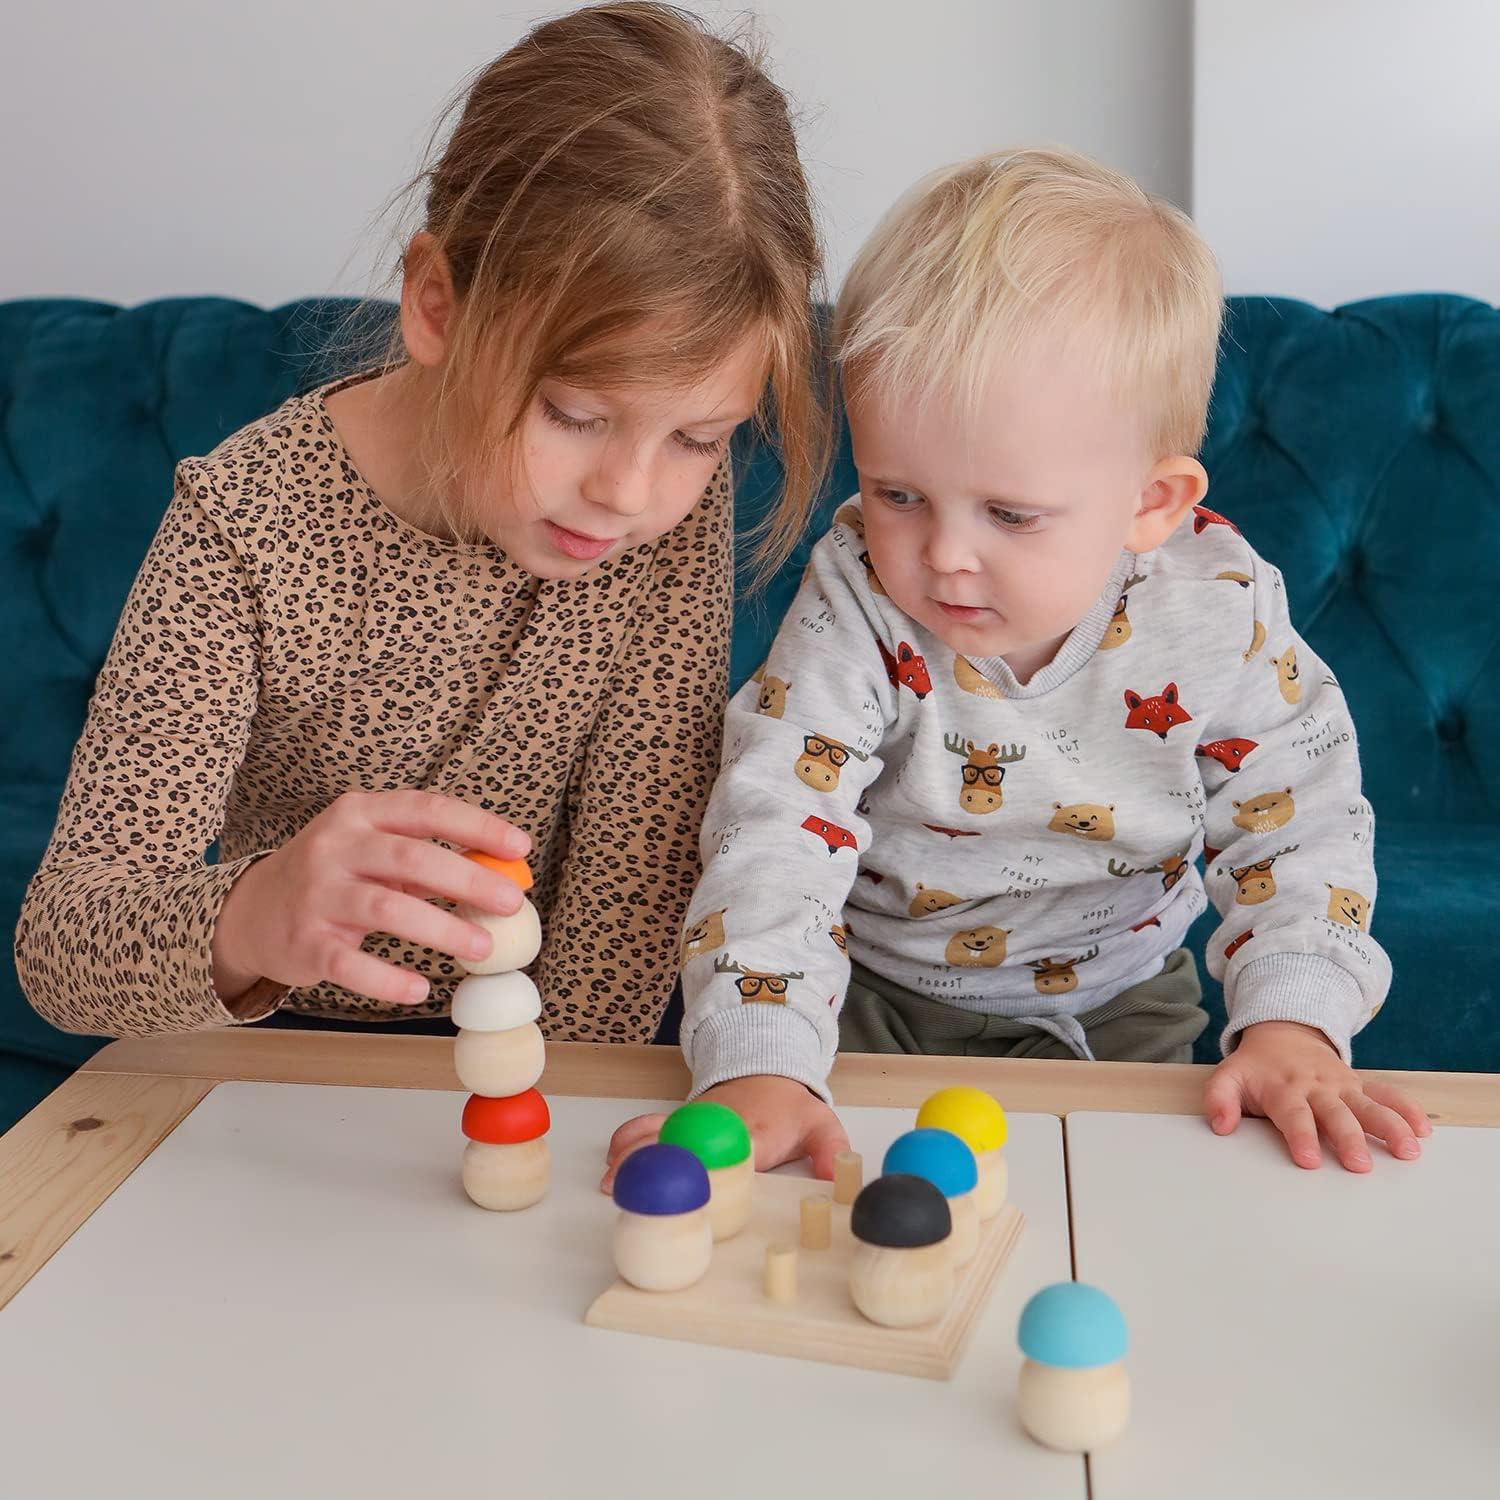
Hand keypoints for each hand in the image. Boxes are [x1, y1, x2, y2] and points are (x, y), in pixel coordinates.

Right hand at [211, 790, 530, 1005]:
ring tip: (482, 948)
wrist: (252, 912)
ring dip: (442, 929)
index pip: (427, 809)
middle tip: (512, 903)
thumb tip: (499, 875)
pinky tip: (421, 988)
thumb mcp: (372, 851)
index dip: (477, 826)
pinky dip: (388, 978)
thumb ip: (426, 858)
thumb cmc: (334, 877)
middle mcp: (335, 846)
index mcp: (361, 813)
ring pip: (387, 908)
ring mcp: (317, 893)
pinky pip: (351, 963)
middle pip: (412, 857)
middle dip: (469, 880)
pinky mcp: (304, 941)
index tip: (520, 847)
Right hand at [600, 1074, 850, 1193]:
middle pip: (685, 1145)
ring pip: (659, 1135)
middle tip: (635, 1193)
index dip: (715, 1170)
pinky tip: (610, 1162)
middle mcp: (716, 1126)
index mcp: (753, 1132)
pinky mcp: (678, 1121)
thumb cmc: (790, 1107)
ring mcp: (693, 1121)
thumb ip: (831, 1150)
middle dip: (660, 1167)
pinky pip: (649, 1126)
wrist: (765, 1066)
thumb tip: (836, 1176)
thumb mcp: (821, 1123)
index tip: (698, 1191)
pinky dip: (628, 1141)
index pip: (733, 1152)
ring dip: (635, 1157)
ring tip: (610, 1184)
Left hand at [1204, 1020, 1431, 1170]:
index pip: (1293, 1115)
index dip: (1301, 1136)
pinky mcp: (1360, 1085)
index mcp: (1285, 1089)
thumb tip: (1220, 1125)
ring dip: (1390, 1127)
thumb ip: (1220, 1099)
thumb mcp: (1229, 1077)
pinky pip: (1388, 1094)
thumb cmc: (1256, 1068)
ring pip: (1370, 1105)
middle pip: (1336, 1114)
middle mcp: (1318, 1088)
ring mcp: (1343, 1086)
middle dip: (1348, 1139)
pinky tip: (1424, 1130)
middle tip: (1360, 1165)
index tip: (1309, 1160)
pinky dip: (1407, 1109)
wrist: (1283, 1034)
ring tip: (1408, 1151)